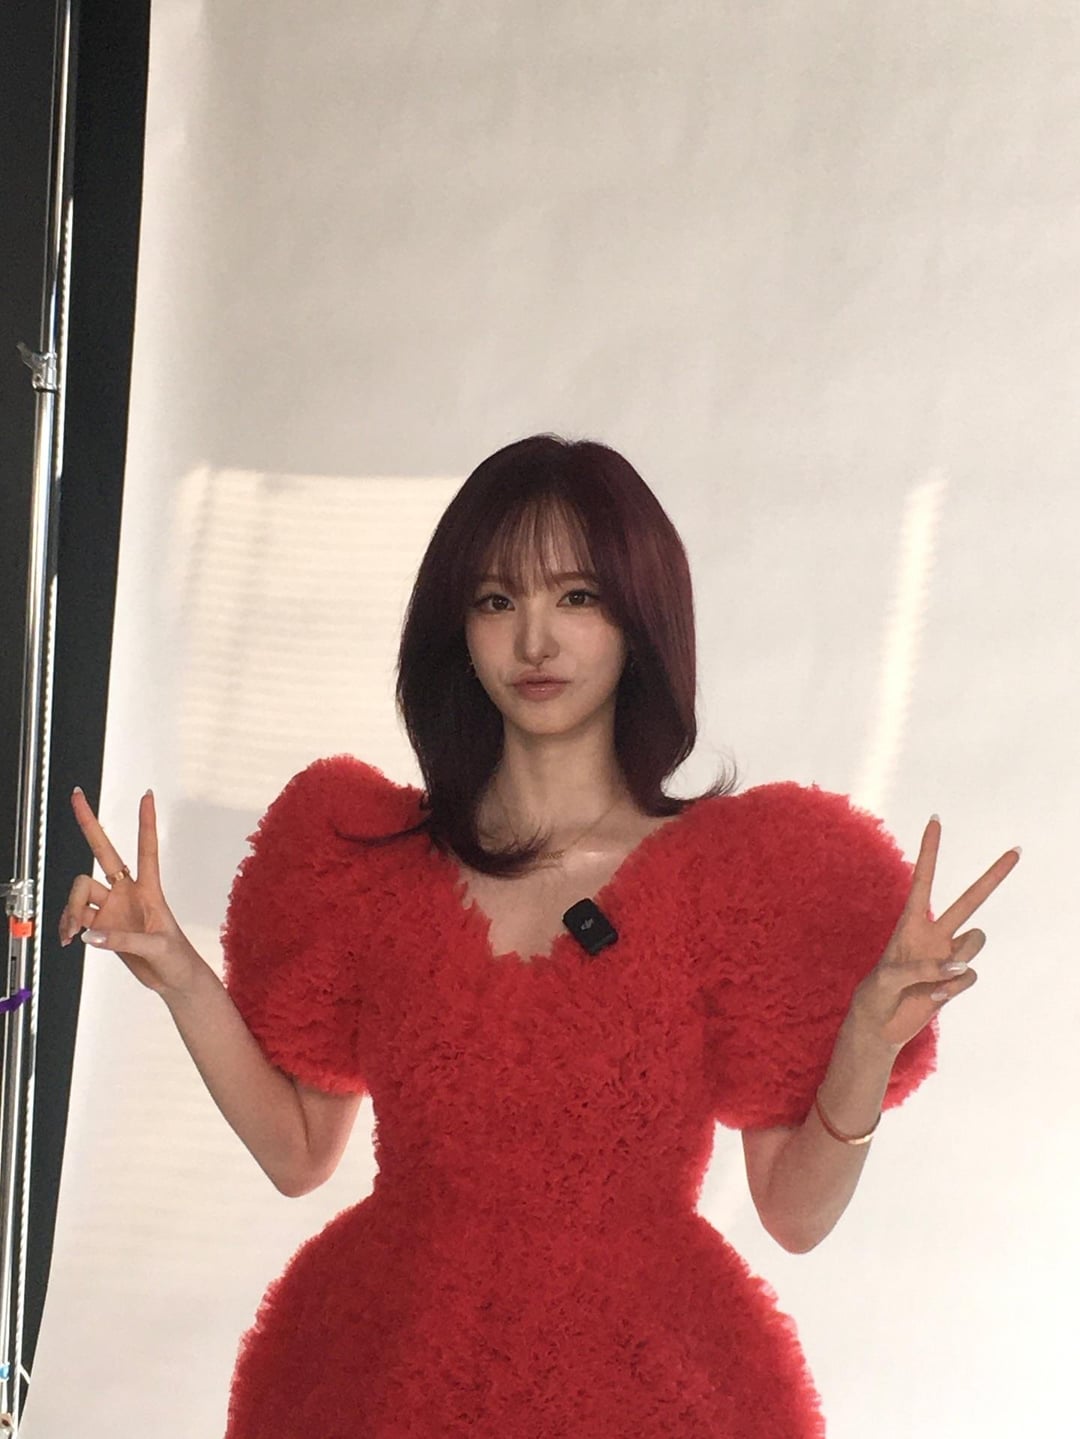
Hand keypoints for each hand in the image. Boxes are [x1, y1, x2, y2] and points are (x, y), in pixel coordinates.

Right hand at [59, 788, 198, 993]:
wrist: (173, 980)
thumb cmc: (177, 959)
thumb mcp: (158, 948)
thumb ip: (124, 941)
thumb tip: (90, 935)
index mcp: (150, 890)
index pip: (147, 848)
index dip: (146, 822)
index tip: (147, 795)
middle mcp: (127, 892)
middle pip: (104, 852)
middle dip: (89, 824)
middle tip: (77, 797)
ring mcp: (112, 907)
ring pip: (81, 891)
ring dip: (71, 909)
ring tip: (72, 933)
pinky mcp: (101, 925)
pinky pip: (75, 917)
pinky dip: (67, 926)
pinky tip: (69, 939)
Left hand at [850, 816, 1019, 1051]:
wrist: (882, 1024)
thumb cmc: (877, 994)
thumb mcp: (888, 977)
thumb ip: (920, 967)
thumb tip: (959, 964)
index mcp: (911, 922)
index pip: (924, 879)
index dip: (929, 851)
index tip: (935, 819)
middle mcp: (935, 933)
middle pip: (970, 900)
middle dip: (993, 876)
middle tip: (1017, 850)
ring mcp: (949, 955)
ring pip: (975, 943)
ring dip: (959, 959)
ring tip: (931, 980)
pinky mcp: (957, 980)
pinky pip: (969, 976)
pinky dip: (952, 987)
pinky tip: (932, 996)